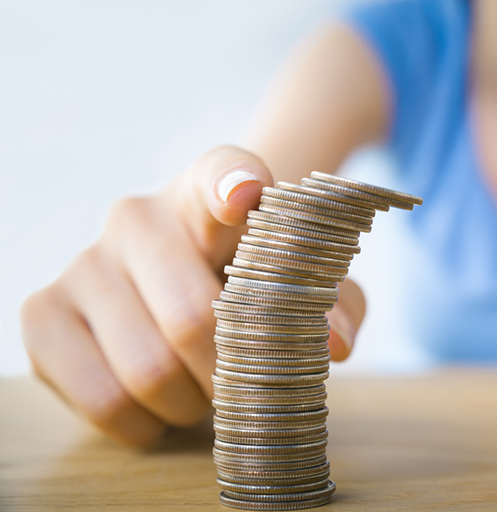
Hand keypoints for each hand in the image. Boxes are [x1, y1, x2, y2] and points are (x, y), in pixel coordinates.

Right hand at [21, 146, 364, 445]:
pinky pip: (101, 399)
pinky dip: (143, 423)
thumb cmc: (253, 286)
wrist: (183, 293)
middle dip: (230, 374)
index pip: (221, 171)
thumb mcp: (306, 288)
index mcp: (210, 193)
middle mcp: (138, 215)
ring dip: (191, 405)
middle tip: (243, 384)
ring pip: (147, 370)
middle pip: (193, 317)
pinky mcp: (43, 313)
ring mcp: (84, 263)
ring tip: (203, 393)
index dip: (232, 183)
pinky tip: (157, 407)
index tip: (247, 195)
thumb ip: (336, 303)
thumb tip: (334, 342)